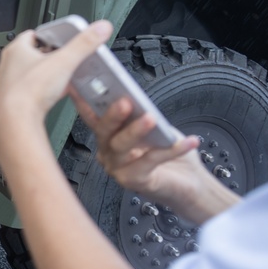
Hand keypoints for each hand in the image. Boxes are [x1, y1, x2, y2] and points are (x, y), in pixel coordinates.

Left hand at [0, 20, 113, 123]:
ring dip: (44, 75)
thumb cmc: (29, 91)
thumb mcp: (64, 62)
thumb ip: (84, 44)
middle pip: (31, 55)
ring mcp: (8, 83)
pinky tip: (52, 97)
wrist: (15, 120)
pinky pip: (28, 91)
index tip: (60, 39)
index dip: (48, 36)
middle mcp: (8, 65)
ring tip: (59, 78)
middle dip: (48, 57)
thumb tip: (99, 29)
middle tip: (62, 60)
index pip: (32, 35)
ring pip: (29, 74)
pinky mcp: (11, 100)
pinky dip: (40, 91)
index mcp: (16, 50)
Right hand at [74, 97, 231, 223]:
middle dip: (112, 115)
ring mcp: (117, 168)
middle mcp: (108, 153)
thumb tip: (137, 102)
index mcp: (109, 137)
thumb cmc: (169, 152)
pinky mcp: (133, 181)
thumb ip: (142, 116)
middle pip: (103, 132)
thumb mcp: (156, 127)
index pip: (92, 117)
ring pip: (121, 147)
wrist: (190, 182)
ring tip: (151, 119)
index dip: (83, 102)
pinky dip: (169, 149)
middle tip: (124, 102)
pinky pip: (149, 161)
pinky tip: (187, 141)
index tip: (77, 86)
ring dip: (136, 130)